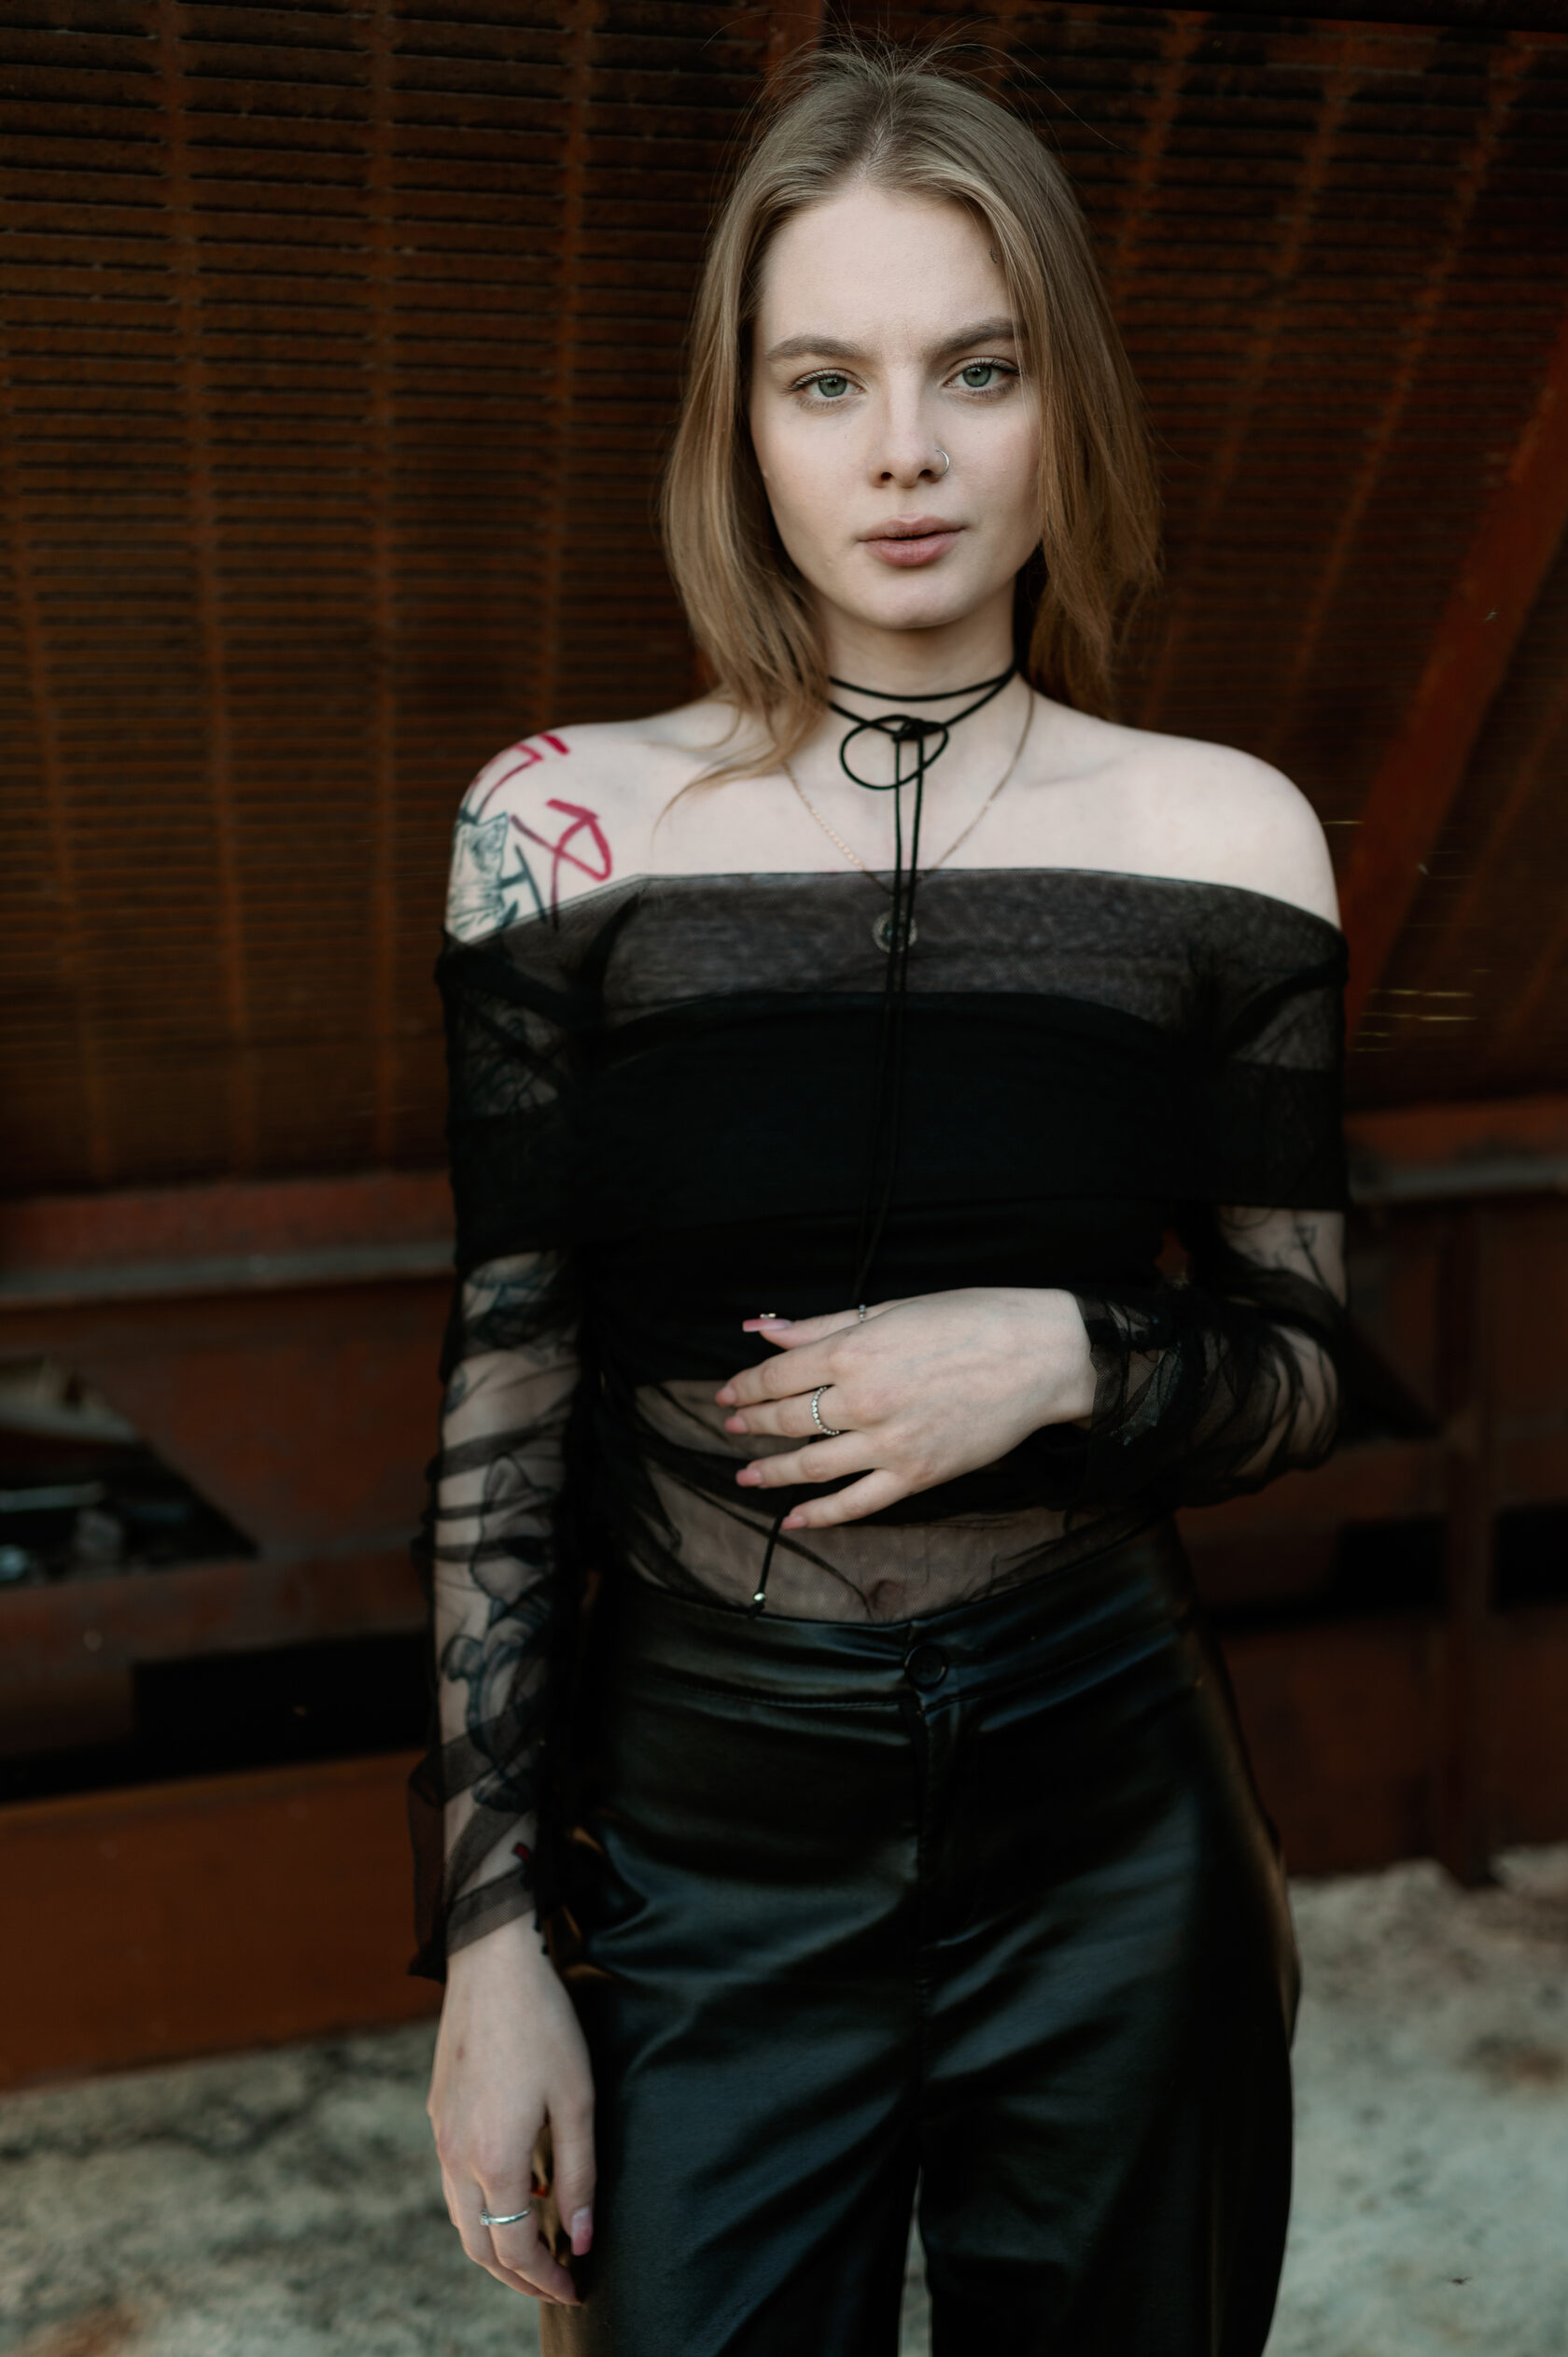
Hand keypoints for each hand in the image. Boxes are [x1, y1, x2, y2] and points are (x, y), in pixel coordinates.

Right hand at [427, 1914, 594, 2306]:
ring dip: (496, 2244)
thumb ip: (579, 2175)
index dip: (547, 2278)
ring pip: (461, 2219)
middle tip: (556, 2283)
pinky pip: (453, 2182)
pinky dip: (482, 2207)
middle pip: (479, 2248)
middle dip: (517, 2276)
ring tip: (539, 2246)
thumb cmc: (543, 2024)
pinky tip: (517, 2191)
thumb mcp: (577, 2100)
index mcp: (494, 2162)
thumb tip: (583, 2238)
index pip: (516, 2249)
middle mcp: (456, 2157)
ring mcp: (440, 2135)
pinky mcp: (438, 2112)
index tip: (575, 2287)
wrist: (491, 1962)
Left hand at [715, 1287, 1096, 1530]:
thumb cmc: (970, 1320)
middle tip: (731, 1429)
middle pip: (786, 1419)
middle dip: (751, 1424)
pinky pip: (856, 1504)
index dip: (744, 1386)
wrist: (1040, 1356)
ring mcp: (889, 1442)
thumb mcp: (890, 1308)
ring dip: (770, 1471)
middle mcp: (863, 1399)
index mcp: (854, 1349)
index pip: (777, 1374)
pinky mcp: (916, 1476)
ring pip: (810, 1466)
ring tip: (746, 1474)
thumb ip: (820, 1324)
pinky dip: (819, 1516)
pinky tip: (793, 1519)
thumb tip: (759, 1328)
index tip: (727, 1395)